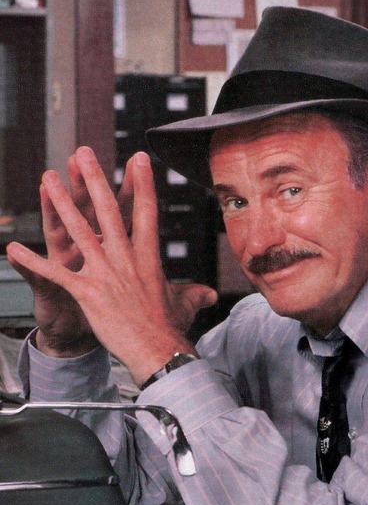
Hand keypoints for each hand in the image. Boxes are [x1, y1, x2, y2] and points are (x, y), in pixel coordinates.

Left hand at [7, 147, 216, 384]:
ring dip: (62, 203)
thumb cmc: (171, 329)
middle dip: (95, 179)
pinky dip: (33, 262)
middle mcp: (126, 259)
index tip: (138, 159)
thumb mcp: (186, 304)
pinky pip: (55, 274)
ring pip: (80, 230)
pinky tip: (13, 249)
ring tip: (48, 179)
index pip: (145, 212)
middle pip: (108, 211)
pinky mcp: (88, 293)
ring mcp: (106, 274)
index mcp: (148, 257)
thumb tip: (211, 294)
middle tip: (84, 152)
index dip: (142, 183)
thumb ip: (195, 293)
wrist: (158, 351)